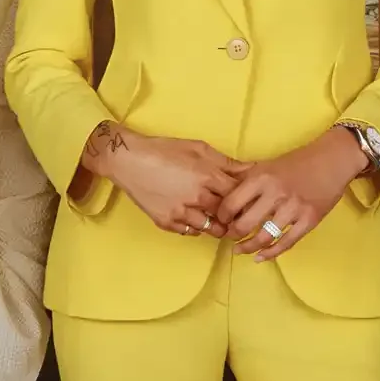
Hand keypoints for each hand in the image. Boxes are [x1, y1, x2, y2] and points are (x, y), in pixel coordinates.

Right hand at [78, 122, 241, 235]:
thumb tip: (251, 169)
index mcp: (207, 177)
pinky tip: (196, 219)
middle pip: (227, 215)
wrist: (128, 161)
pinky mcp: (166, 222)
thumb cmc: (163, 150)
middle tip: (237, 214)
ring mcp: (181, 213)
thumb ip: (225, 162)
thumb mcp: (198, 148)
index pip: (238, 195)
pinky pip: (189, 232)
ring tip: (218, 220)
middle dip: (234, 216)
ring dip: (217, 225)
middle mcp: (197, 198)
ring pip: (210, 228)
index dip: (245, 199)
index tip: (247, 200)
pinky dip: (196, 228)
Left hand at [215, 128, 367, 258]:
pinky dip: (270, 253)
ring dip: (248, 247)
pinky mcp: (309, 220)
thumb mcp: (266, 165)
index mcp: (261, 178)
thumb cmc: (296, 162)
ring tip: (240, 250)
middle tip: (230, 236)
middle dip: (233, 235)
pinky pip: (285, 243)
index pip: (231, 204)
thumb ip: (245, 180)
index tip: (221, 220)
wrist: (331, 160)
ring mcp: (293, 209)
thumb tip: (222, 196)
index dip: (222, 216)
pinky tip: (260, 257)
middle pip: (244, 225)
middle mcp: (275, 194)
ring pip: (263, 238)